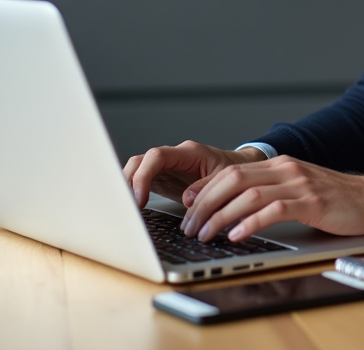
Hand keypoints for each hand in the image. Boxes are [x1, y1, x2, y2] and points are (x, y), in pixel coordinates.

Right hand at [122, 140, 266, 208]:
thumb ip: (207, 186)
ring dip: (127, 188)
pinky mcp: (163, 178)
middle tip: (125, 207)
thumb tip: (188, 199)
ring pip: (137, 170)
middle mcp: (173, 157)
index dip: (144, 176)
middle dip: (128, 182)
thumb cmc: (233, 171)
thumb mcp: (226, 178)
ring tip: (125, 210)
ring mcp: (166, 167)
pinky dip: (133, 193)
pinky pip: (142, 181)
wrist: (238, 168)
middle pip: (140, 161)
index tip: (139, 198)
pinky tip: (131, 209)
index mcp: (189, 153)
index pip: (157, 156)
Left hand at [179, 155, 363, 242]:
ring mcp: (299, 184)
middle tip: (190, 226)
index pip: (230, 171)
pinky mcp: (311, 202)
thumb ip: (270, 194)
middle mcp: (286, 169)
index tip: (186, 204)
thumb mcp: (297, 190)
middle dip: (205, 203)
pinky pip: (273, 210)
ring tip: (205, 234)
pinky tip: (236, 235)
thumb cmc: (334, 200)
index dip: (205, 187)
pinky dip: (250, 223)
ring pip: (248, 195)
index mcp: (279, 165)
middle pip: (232, 180)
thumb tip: (233, 211)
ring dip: (220, 216)